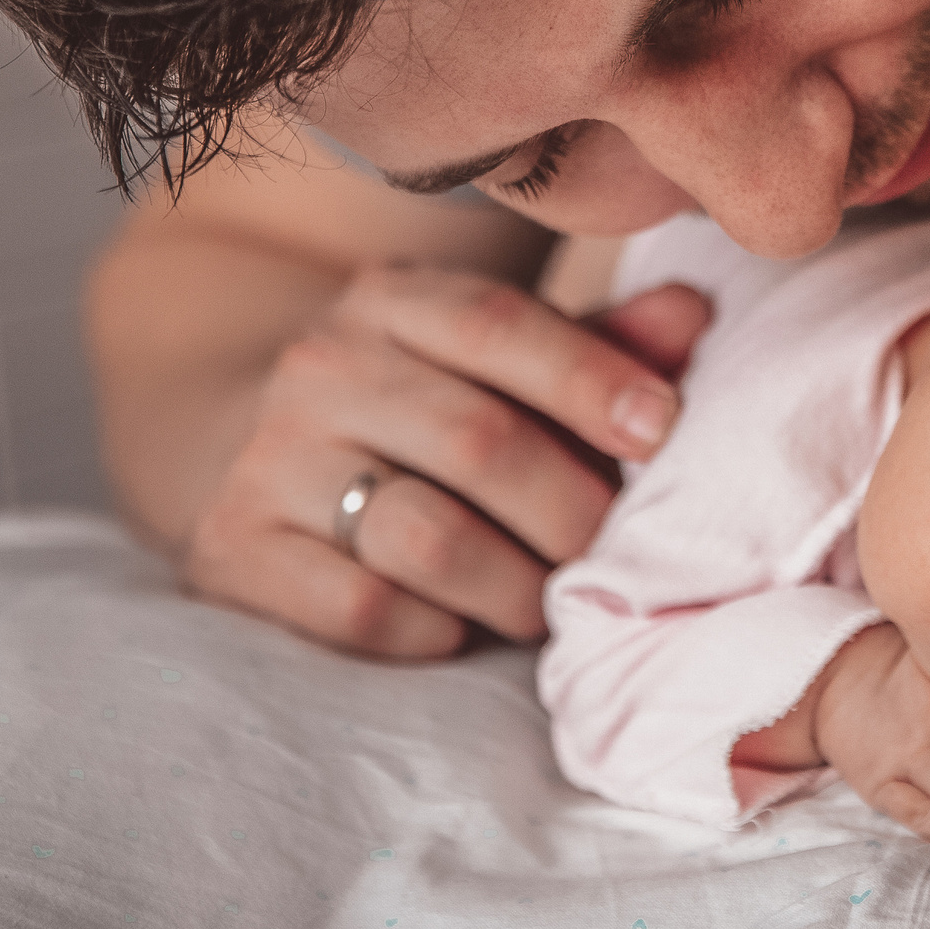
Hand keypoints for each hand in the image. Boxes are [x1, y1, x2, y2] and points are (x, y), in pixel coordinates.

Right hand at [181, 265, 708, 655]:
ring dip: (514, 586)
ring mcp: (268, 459)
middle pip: (478, 442)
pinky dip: (434, 630)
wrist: (234, 439)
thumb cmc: (414, 399)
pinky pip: (364, 609)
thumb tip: (695, 316)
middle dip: (571, 511)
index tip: (661, 431)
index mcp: (394, 298)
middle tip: (612, 552)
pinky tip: (459, 624)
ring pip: (425, 537)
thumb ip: (596, 342)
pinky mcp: (236, 550)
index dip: (591, 380)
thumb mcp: (494, 355)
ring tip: (546, 600)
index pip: (499, 326)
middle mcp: (320, 365)